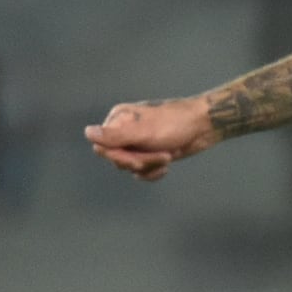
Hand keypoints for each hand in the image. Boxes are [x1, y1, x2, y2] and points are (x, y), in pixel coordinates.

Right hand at [87, 96, 216, 179]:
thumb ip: (115, 135)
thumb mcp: (144, 131)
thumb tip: (87, 133)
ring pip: (130, 167)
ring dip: (149, 167)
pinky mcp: (148, 153)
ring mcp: (136, 142)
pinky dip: (153, 172)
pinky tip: (167, 166)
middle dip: (140, 162)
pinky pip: (141, 172)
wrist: (204, 127)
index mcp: (118, 119)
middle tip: (162, 156)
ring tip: (167, 157)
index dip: (121, 158)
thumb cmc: (176, 123)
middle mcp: (124, 130)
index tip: (139, 159)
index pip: (103, 148)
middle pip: (116, 159)